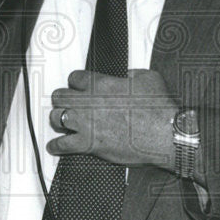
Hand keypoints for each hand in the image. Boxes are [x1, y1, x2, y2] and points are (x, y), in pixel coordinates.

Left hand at [48, 69, 178, 168]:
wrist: (164, 133)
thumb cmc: (159, 108)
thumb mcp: (148, 78)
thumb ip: (132, 74)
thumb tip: (127, 76)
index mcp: (101, 83)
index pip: (75, 77)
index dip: (76, 82)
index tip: (79, 87)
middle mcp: (89, 101)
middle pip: (60, 95)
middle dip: (63, 99)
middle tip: (68, 104)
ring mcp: (86, 123)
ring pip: (56, 117)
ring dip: (58, 119)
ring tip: (62, 122)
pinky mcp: (88, 144)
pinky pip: (62, 145)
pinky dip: (56, 146)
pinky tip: (55, 146)